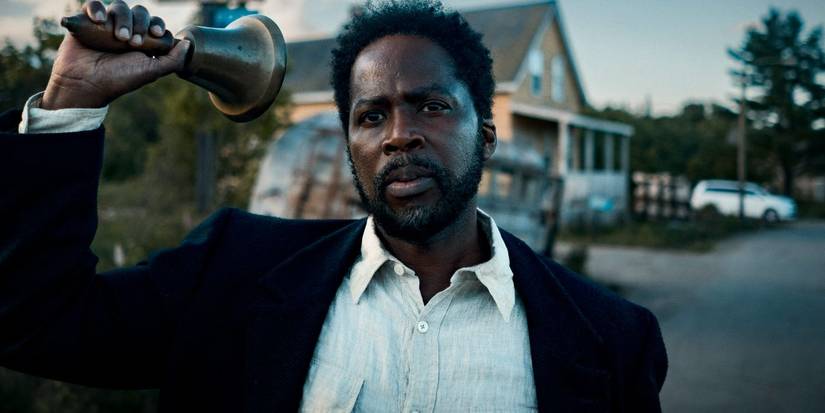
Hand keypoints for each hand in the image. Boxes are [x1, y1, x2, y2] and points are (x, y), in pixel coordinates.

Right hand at [41, 0, 189, 109]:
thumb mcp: (151, 72)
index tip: (155, 35)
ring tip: (119, 38)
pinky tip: (99, 20)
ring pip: (119, 7)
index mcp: (143, 41)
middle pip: (140, 12)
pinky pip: (94, 5)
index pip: (155, 24)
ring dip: (122, 18)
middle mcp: (126, 31)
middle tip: (134, 42)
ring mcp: (106, 25)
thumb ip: (173, 60)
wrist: (85, 85)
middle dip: (141, 24)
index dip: (157, 26)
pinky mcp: (86, 21)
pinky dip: (97, 9)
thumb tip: (188, 43)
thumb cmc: (119, 80)